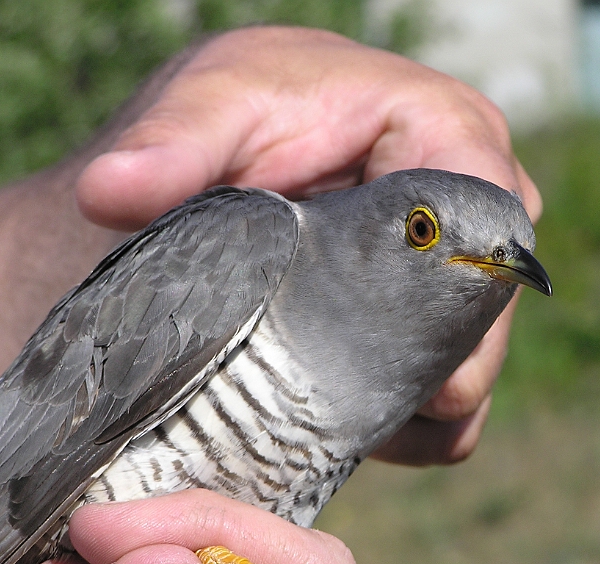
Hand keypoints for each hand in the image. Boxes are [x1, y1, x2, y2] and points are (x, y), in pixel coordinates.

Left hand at [76, 25, 541, 465]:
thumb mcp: (213, 104)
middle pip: (485, 321)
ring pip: (470, 377)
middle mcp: (476, 213)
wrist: (241, 147)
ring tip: (321, 399)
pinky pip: (448, 408)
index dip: (451, 304)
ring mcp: (462, 278)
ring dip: (401, 405)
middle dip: (414, 367)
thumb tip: (108, 192)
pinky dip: (397, 424)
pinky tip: (334, 411)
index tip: (378, 358)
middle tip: (325, 385)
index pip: (491, 232)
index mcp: (453, 137)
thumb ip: (169, 141)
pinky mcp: (437, 330)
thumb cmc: (245, 111)